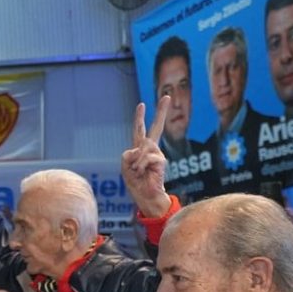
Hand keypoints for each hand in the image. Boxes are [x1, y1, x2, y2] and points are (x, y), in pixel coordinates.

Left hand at [121, 96, 171, 217]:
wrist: (145, 195)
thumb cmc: (135, 182)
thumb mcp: (125, 166)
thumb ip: (128, 154)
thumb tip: (140, 149)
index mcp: (140, 149)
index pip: (140, 130)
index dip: (140, 118)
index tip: (142, 104)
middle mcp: (151, 149)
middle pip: (156, 127)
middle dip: (161, 111)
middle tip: (167, 96)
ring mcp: (157, 154)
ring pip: (144, 147)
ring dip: (136, 161)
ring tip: (137, 171)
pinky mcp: (161, 161)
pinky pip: (146, 157)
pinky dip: (140, 165)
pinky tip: (142, 173)